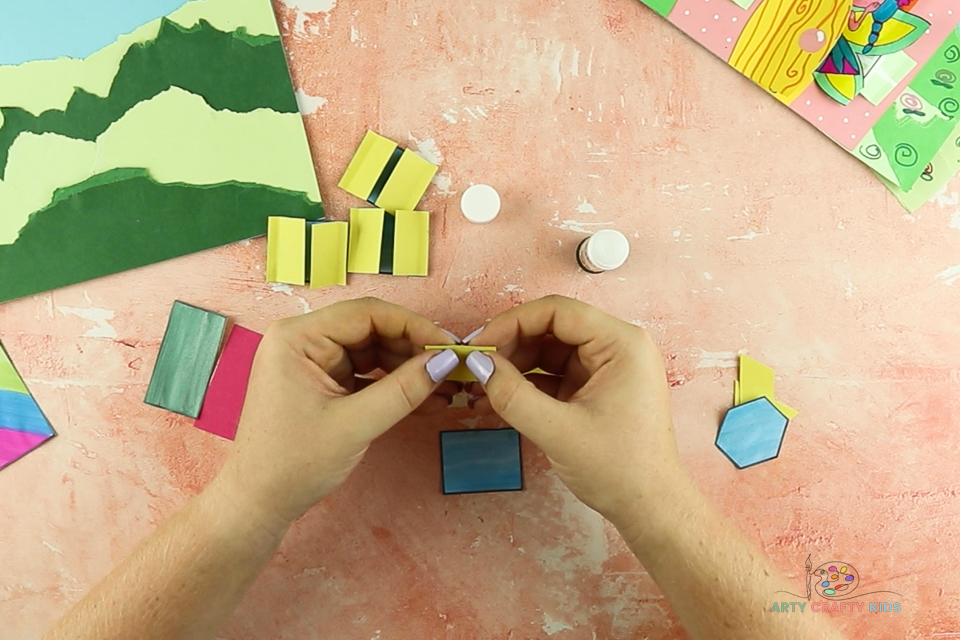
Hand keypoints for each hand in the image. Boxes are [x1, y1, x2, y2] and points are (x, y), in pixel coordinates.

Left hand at [215, 298, 459, 530]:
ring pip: (374, 352)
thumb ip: (403, 390)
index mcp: (298, 337)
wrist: (258, 504)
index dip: (414, 327)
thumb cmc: (291, 464)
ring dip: (409, 370)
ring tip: (447, 388)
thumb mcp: (355, 425)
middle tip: (454, 369)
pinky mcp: (323, 384)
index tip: (450, 347)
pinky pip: (366, 375)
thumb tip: (446, 362)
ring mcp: (313, 363)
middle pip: (373, 330)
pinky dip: (394, 387)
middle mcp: (303, 341)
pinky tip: (426, 399)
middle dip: (415, 350)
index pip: (368, 314)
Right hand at [466, 295, 681, 528]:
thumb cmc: (621, 469)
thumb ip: (513, 394)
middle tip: (475, 368)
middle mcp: (616, 348)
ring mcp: (605, 370)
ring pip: (548, 353)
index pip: (557, 312)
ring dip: (513, 368)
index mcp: (621, 344)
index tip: (480, 344)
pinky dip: (526, 387)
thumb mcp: (558, 431)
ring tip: (480, 390)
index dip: (513, 323)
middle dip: (510, 347)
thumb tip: (478, 365)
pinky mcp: (594, 391)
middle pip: (551, 329)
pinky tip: (496, 402)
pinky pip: (554, 376)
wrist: (650, 509)